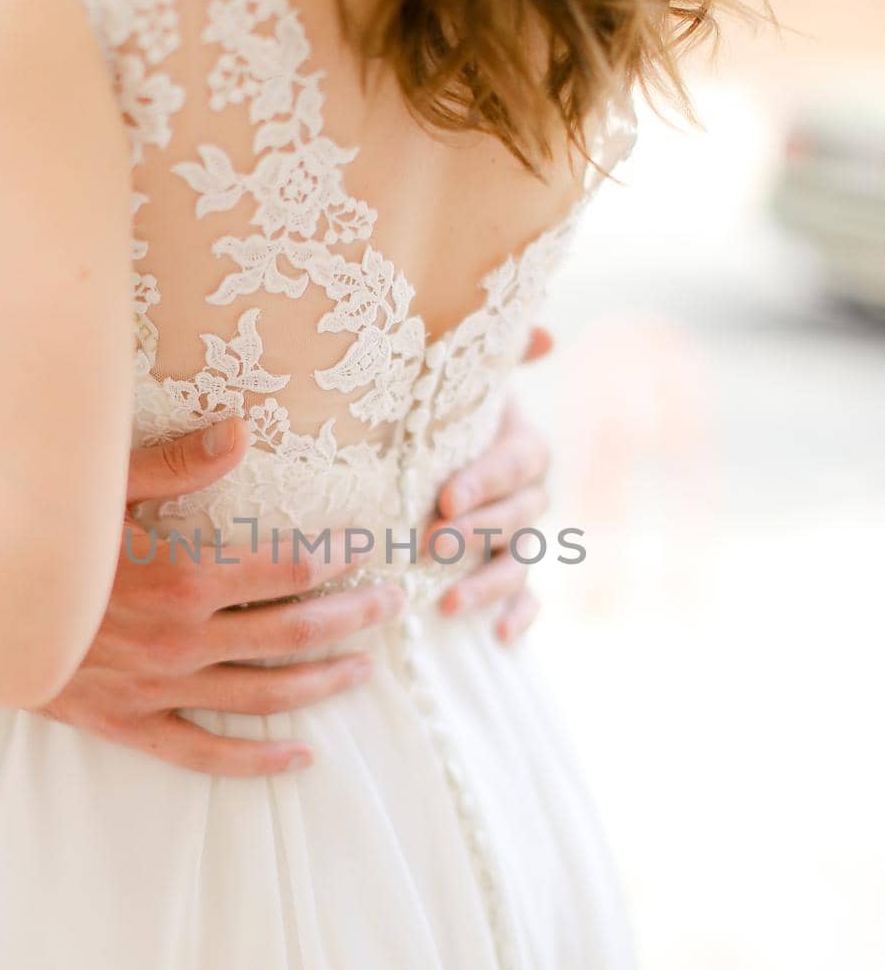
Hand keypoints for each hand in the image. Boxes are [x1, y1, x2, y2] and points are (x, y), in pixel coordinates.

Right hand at [36, 417, 405, 776]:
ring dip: (324, 682)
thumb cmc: (36, 542)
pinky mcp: (133, 726)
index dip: (337, 559)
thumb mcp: (99, 487)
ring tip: (367, 670)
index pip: (288, 570)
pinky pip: (207, 753)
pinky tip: (302, 758)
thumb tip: (241, 429)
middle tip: (392, 606)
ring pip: (266, 695)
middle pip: (294, 633)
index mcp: (186, 578)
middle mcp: (186, 641)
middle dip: (352, 617)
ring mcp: (162, 690)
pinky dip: (259, 762)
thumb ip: (176, 462)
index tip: (371, 549)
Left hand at [424, 327, 552, 642]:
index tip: (445, 498)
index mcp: (521, 446)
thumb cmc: (441, 415)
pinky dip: (519, 618)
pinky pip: (527, 599)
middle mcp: (528, 494)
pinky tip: (499, 637)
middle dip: (478, 533)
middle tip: (433, 545)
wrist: (423, 452)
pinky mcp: (510, 576)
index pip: (515, 464)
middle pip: (518, 517)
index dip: (486, 481)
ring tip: (450, 604)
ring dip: (490, 585)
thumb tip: (546, 332)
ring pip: (519, 562)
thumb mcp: (461, 383)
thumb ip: (501, 352)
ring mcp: (520, 538)